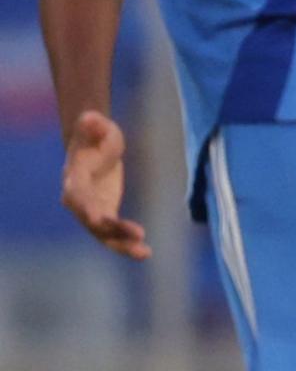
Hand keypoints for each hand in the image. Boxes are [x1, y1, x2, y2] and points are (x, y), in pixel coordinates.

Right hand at [61, 112, 148, 259]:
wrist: (94, 145)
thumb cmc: (94, 134)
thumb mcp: (97, 126)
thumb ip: (92, 124)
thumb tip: (90, 117)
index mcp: (74, 178)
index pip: (77, 196)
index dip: (86, 207)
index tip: (97, 217)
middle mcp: (79, 200)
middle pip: (92, 220)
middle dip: (111, 230)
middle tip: (134, 236)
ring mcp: (91, 209)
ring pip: (103, 234)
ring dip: (122, 244)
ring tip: (144, 253)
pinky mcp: (105, 214)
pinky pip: (114, 234)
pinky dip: (127, 243)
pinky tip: (145, 252)